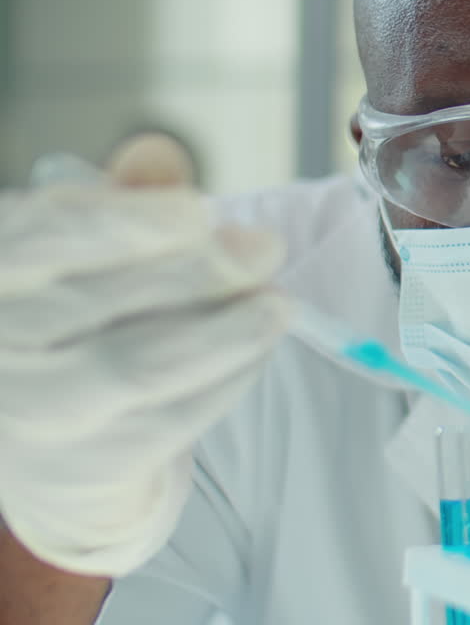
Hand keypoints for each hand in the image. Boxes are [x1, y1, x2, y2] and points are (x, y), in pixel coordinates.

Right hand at [0, 146, 288, 576]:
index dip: (126, 221)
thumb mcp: (85, 251)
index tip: (198, 211)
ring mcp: (34, 415)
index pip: (46, 235)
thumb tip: (157, 156)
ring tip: (277, 305)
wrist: (56, 451)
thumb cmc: (75, 325)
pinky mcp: (87, 470)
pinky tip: (256, 350)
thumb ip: (120, 202)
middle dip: (198, 271)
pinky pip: (172, 419)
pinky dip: (227, 378)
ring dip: (227, 330)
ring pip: (140, 366)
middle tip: (267, 249)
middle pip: (98, 302)